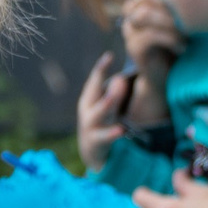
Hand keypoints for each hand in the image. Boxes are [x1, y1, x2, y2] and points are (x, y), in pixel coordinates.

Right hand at [77, 53, 128, 169]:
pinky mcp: (95, 142)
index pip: (94, 80)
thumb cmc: (100, 123)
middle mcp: (86, 110)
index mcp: (89, 99)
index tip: (109, 56)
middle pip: (95, 95)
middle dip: (102, 83)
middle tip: (118, 76)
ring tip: (113, 98)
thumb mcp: (106, 106)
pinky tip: (121, 130)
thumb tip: (121, 78)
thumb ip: (114, 93)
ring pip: (98, 114)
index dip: (101, 68)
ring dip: (106, 105)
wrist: (90, 151)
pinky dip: (111, 133)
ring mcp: (89, 126)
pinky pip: (104, 137)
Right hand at [118, 0, 181, 93]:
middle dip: (172, 4)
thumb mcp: (186, 18)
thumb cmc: (184, 42)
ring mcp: (130, 30)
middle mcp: (132, 12)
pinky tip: (183, 47)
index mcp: (143, 0)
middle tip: (194, 17)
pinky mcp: (133, 48)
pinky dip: (170, 39)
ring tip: (189, 33)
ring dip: (170, 22)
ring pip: (144, 13)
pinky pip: (149, 35)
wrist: (172, 77)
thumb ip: (184, 2)